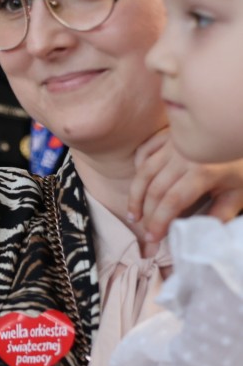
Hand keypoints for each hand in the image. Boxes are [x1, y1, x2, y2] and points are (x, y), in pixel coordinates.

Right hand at [128, 128, 242, 243]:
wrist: (239, 129)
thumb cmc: (240, 164)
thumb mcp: (238, 192)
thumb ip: (220, 214)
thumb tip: (197, 234)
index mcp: (202, 173)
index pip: (172, 201)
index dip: (159, 221)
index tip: (154, 237)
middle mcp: (182, 158)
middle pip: (154, 190)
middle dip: (147, 214)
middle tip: (145, 231)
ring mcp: (172, 145)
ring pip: (144, 172)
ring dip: (135, 196)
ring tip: (133, 215)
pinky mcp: (167, 137)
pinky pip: (144, 152)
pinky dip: (137, 168)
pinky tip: (139, 185)